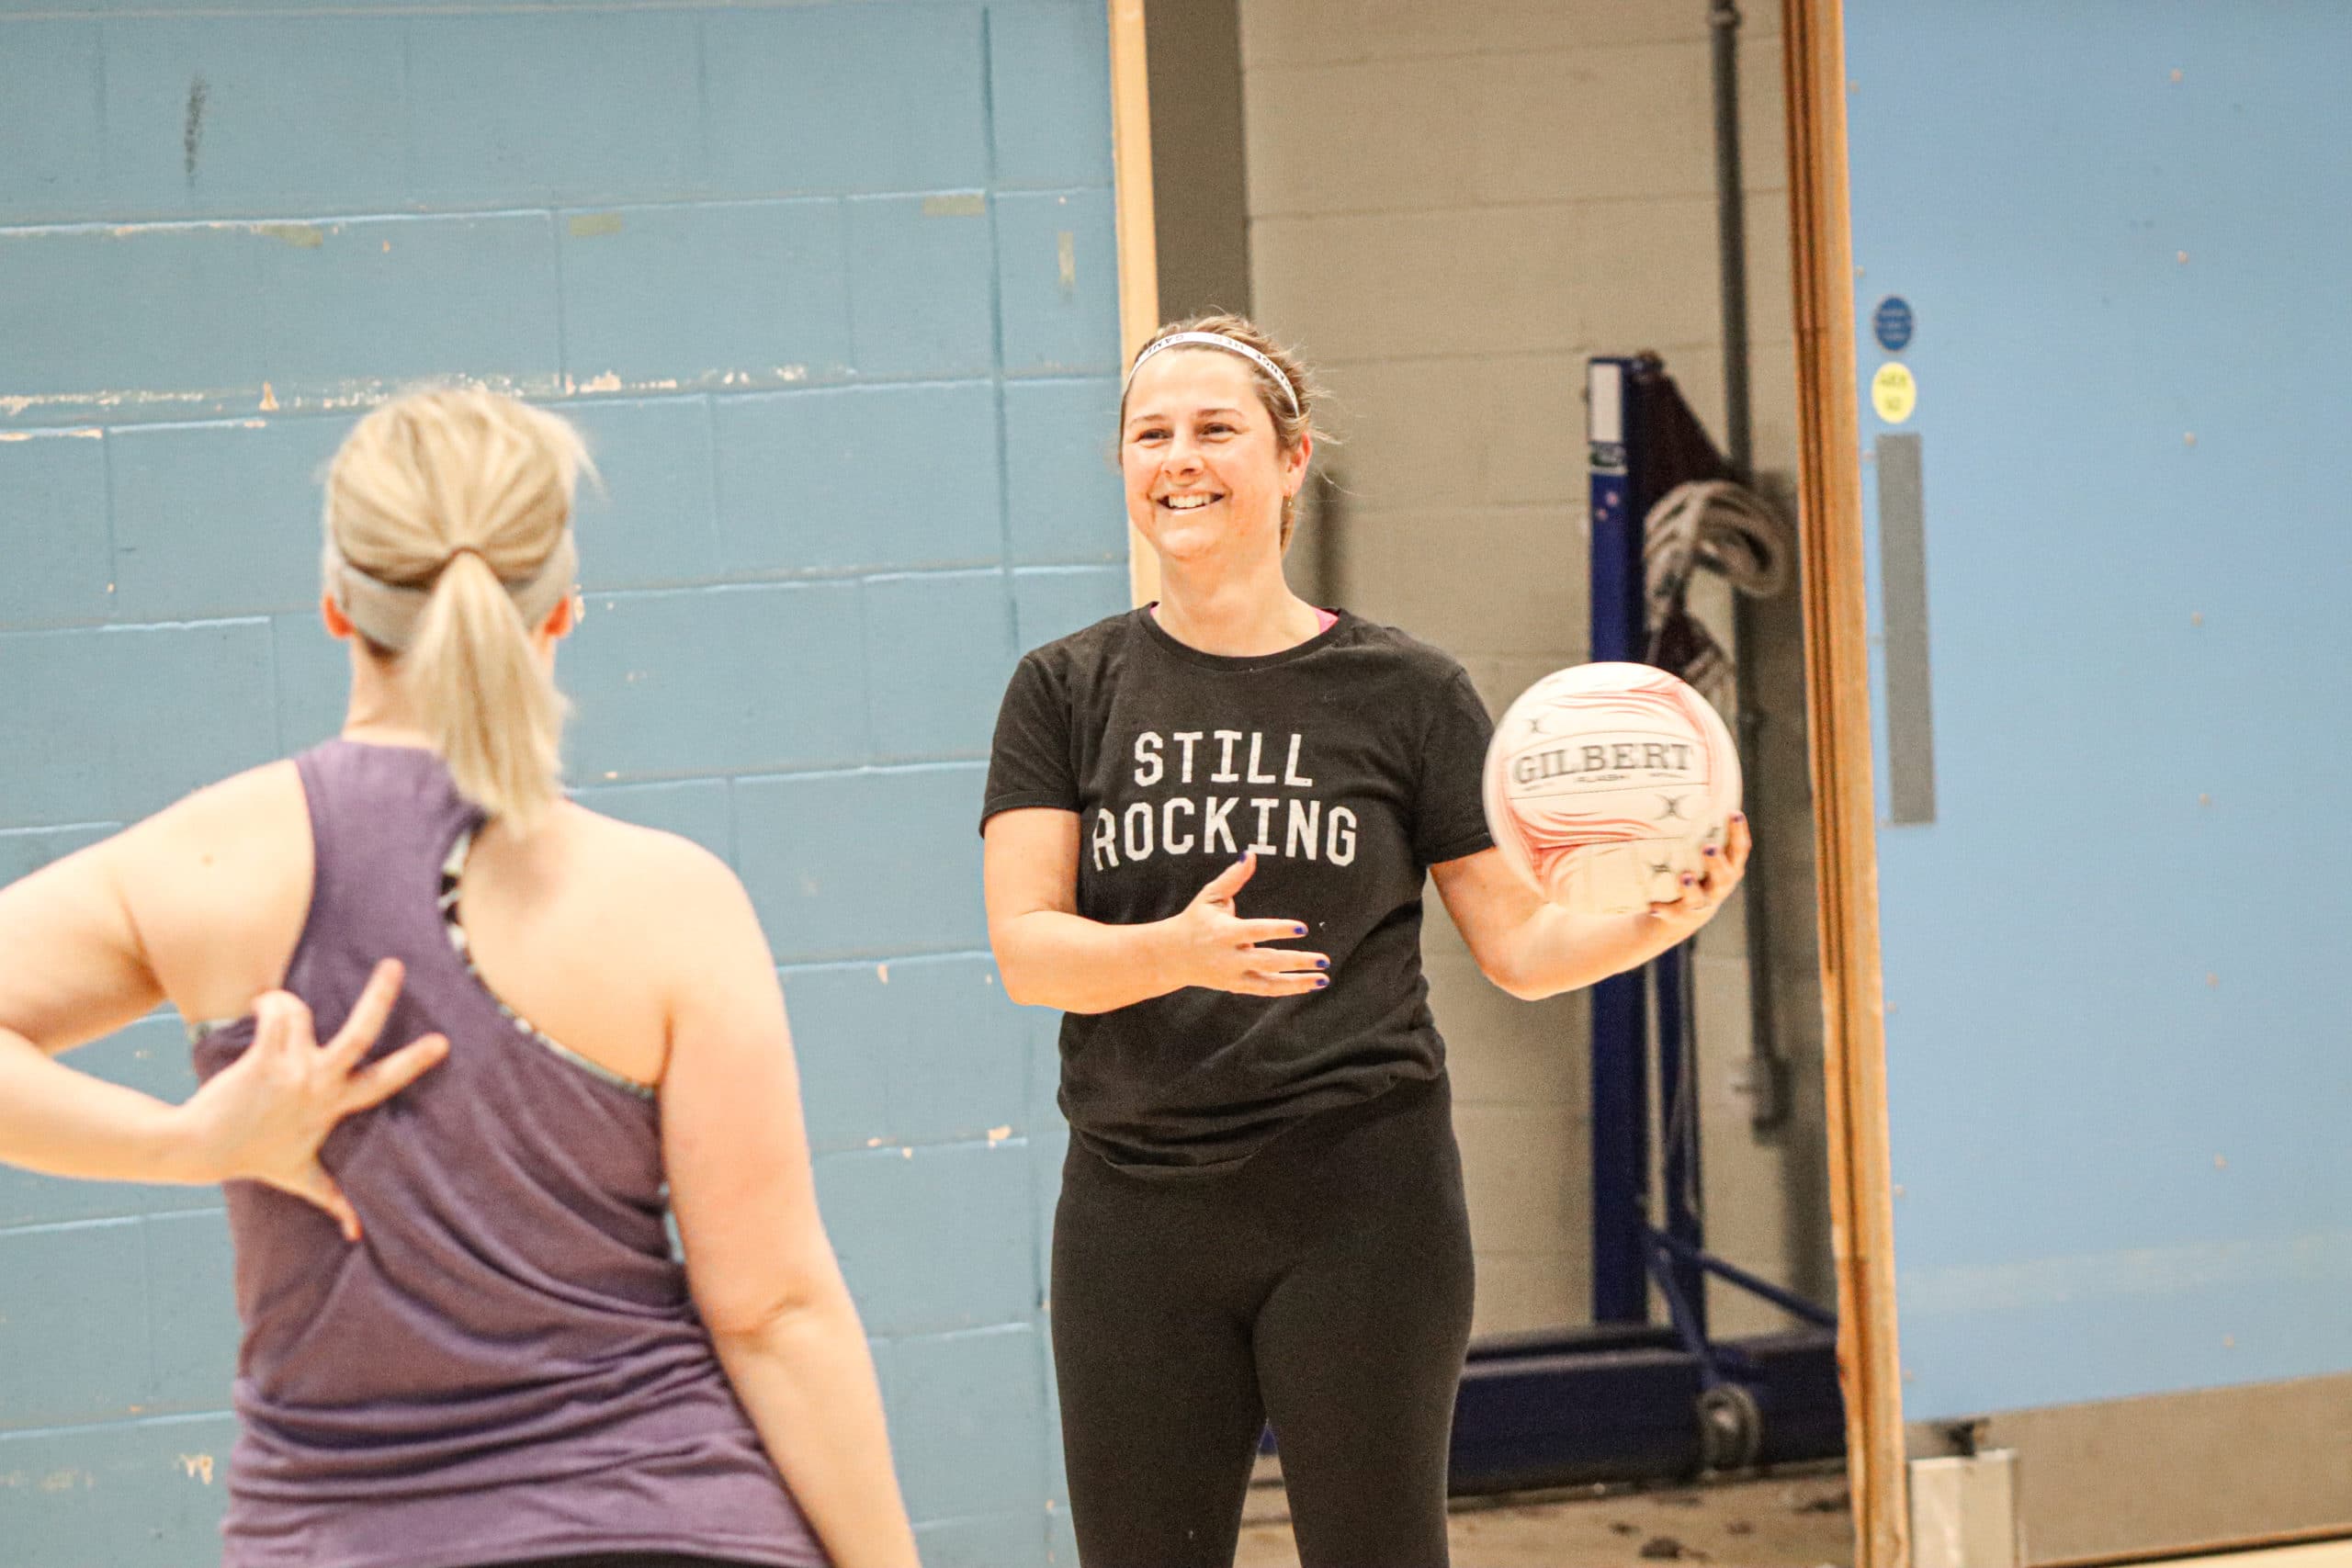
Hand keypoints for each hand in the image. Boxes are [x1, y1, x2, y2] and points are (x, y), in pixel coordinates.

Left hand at [174, 959, 448, 1239]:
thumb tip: (358, 1236)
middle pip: (360, 1034)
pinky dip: (268, 1003)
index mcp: (333, 1107)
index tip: (442, 1041)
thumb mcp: (299, 1177)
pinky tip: (259, 1006)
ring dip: (289, 1001)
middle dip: (380, 997)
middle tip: (394, 964)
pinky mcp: (262, 1058)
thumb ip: (333, 1200)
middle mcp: (319, 1084)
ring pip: (303, 1011)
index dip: (414, 1061)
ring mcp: (291, 1069)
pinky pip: (274, 1013)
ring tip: (277, 1003)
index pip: (382, 1083)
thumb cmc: (252, 1156)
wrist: (198, 1148)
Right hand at [1162, 852, 1330, 997]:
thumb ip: (1233, 878)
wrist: (1171, 955)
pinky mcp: (1236, 986)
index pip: (1256, 931)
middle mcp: (1230, 957)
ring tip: (1323, 979)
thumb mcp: (1210, 896)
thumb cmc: (1195, 920)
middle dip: (1297, 961)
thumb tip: (1250, 855)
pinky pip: (1265, 990)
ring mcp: (1233, 975)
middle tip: (1323, 958)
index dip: (1280, 930)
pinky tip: (1308, 984)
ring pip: (1270, 982)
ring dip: (1298, 982)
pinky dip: (1287, 989)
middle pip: (1268, 961)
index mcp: (1224, 932)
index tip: (1303, 928)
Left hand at [1646, 814, 1751, 934]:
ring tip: (1684, 876)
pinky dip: (1663, 909)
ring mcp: (1701, 903)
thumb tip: (1680, 780)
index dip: (1738, 832)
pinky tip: (1651, 905)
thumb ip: (1694, 828)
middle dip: (1718, 863)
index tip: (1734, 814)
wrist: (1678, 915)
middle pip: (1725, 876)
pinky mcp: (1680, 916)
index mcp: (1727, 867)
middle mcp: (1718, 886)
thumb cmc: (1690, 869)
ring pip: (1700, 898)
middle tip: (1708, 848)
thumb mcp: (1696, 850)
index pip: (1738, 849)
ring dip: (1692, 887)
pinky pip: (1671, 914)